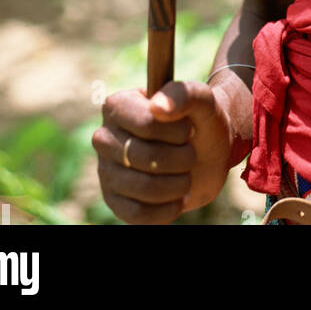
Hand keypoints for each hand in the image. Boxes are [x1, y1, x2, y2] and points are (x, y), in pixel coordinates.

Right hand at [93, 80, 236, 224]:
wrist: (206, 153)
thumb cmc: (200, 121)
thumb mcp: (202, 100)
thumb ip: (184, 94)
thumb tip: (158, 106)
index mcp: (118, 105)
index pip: (146, 124)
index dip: (177, 132)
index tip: (189, 130)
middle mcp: (104, 137)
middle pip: (145, 157)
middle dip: (181, 158)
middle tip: (191, 154)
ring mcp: (106, 171)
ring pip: (143, 187)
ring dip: (178, 185)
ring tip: (186, 176)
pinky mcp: (114, 201)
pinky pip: (137, 215)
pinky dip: (166, 210)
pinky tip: (178, 199)